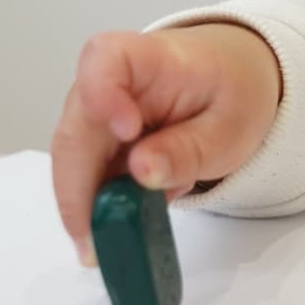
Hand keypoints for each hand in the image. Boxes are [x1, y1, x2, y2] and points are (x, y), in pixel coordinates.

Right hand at [49, 24, 282, 266]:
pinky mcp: (96, 139)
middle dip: (79, 191)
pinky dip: (102, 205)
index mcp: (149, 58)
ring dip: (87, 206)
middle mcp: (109, 81)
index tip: (127, 133)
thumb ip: (189, 151)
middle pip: (76, 129)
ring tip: (113, 246)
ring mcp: (97, 111)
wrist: (232, 77)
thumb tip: (140, 173)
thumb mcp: (230, 128)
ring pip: (73, 161)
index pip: (104, 60)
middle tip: (95, 245)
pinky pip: (86, 175)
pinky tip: (130, 222)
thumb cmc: (232, 92)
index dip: (102, 96)